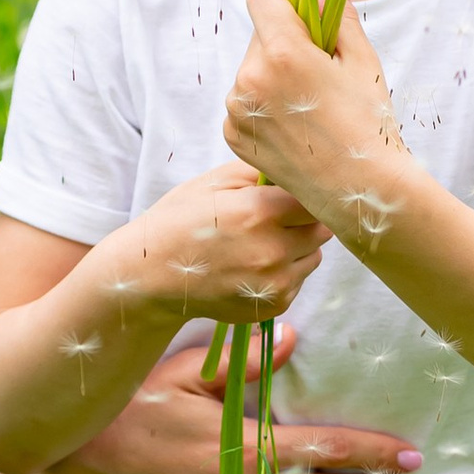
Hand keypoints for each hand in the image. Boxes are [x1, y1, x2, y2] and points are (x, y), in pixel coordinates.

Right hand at [129, 157, 329, 322]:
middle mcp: (273, 251)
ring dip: (298, 249)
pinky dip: (285, 273)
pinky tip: (253, 267)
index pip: (316, 199)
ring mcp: (275, 283)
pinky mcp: (274, 306)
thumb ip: (261, 170)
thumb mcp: (214, 182)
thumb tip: (297, 167)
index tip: (290, 195)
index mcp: (259, 212)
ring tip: (261, 243)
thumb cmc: (180, 221)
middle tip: (274, 219)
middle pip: (321, 229)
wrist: (151, 276)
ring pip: (314, 257)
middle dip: (304, 221)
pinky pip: (298, 281)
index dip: (305, 194)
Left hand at [223, 0, 410, 239]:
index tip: (305, 23)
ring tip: (309, 110)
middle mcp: (250, 78)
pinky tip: (295, 129)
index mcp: (282, 53)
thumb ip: (336, 15)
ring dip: (273, 80)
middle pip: (259, 37)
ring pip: (251, 72)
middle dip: (284, 46)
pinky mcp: (234, 135)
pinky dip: (264, 110)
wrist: (363, 190)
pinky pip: (245, 104)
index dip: (285, 5)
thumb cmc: (369, 124)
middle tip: (318, 78)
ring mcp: (237, 110)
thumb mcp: (363, 60)